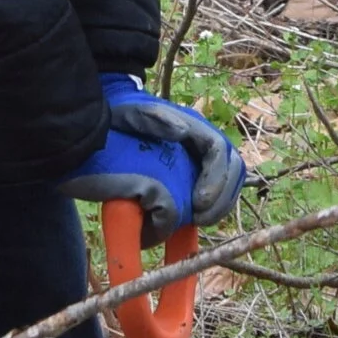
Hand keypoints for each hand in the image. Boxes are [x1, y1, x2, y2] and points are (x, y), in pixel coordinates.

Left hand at [63, 76, 247, 234]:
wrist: (105, 127)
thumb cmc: (123, 117)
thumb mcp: (134, 113)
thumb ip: (156, 118)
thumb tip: (183, 130)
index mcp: (194, 127)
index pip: (219, 150)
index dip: (217, 177)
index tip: (199, 201)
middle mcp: (202, 145)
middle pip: (231, 170)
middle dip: (222, 197)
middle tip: (200, 218)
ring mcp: (198, 163)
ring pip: (225, 185)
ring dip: (217, 207)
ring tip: (197, 222)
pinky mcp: (188, 180)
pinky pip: (209, 196)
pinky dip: (206, 211)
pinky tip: (188, 224)